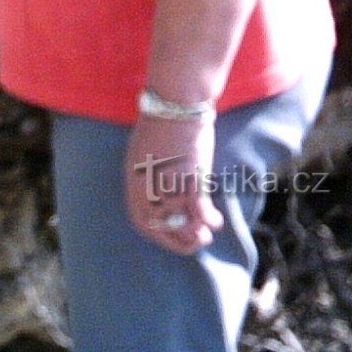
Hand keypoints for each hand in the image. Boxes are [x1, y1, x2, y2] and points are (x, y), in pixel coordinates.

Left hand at [125, 113, 222, 253]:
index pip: (141, 222)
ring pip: (184, 227)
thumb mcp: (142, 153)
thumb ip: (147, 175)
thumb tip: (155, 190)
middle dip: (179, 243)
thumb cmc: (159, 125)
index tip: (171, 237)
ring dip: (197, 237)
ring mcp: (169, 188)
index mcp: (134, 182)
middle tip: (194, 243)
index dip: (157, 235)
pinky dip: (211, 221)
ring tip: (206, 235)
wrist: (174, 107)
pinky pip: (202, 214)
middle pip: (162, 230)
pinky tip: (217, 219)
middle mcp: (149, 190)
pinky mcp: (191, 182)